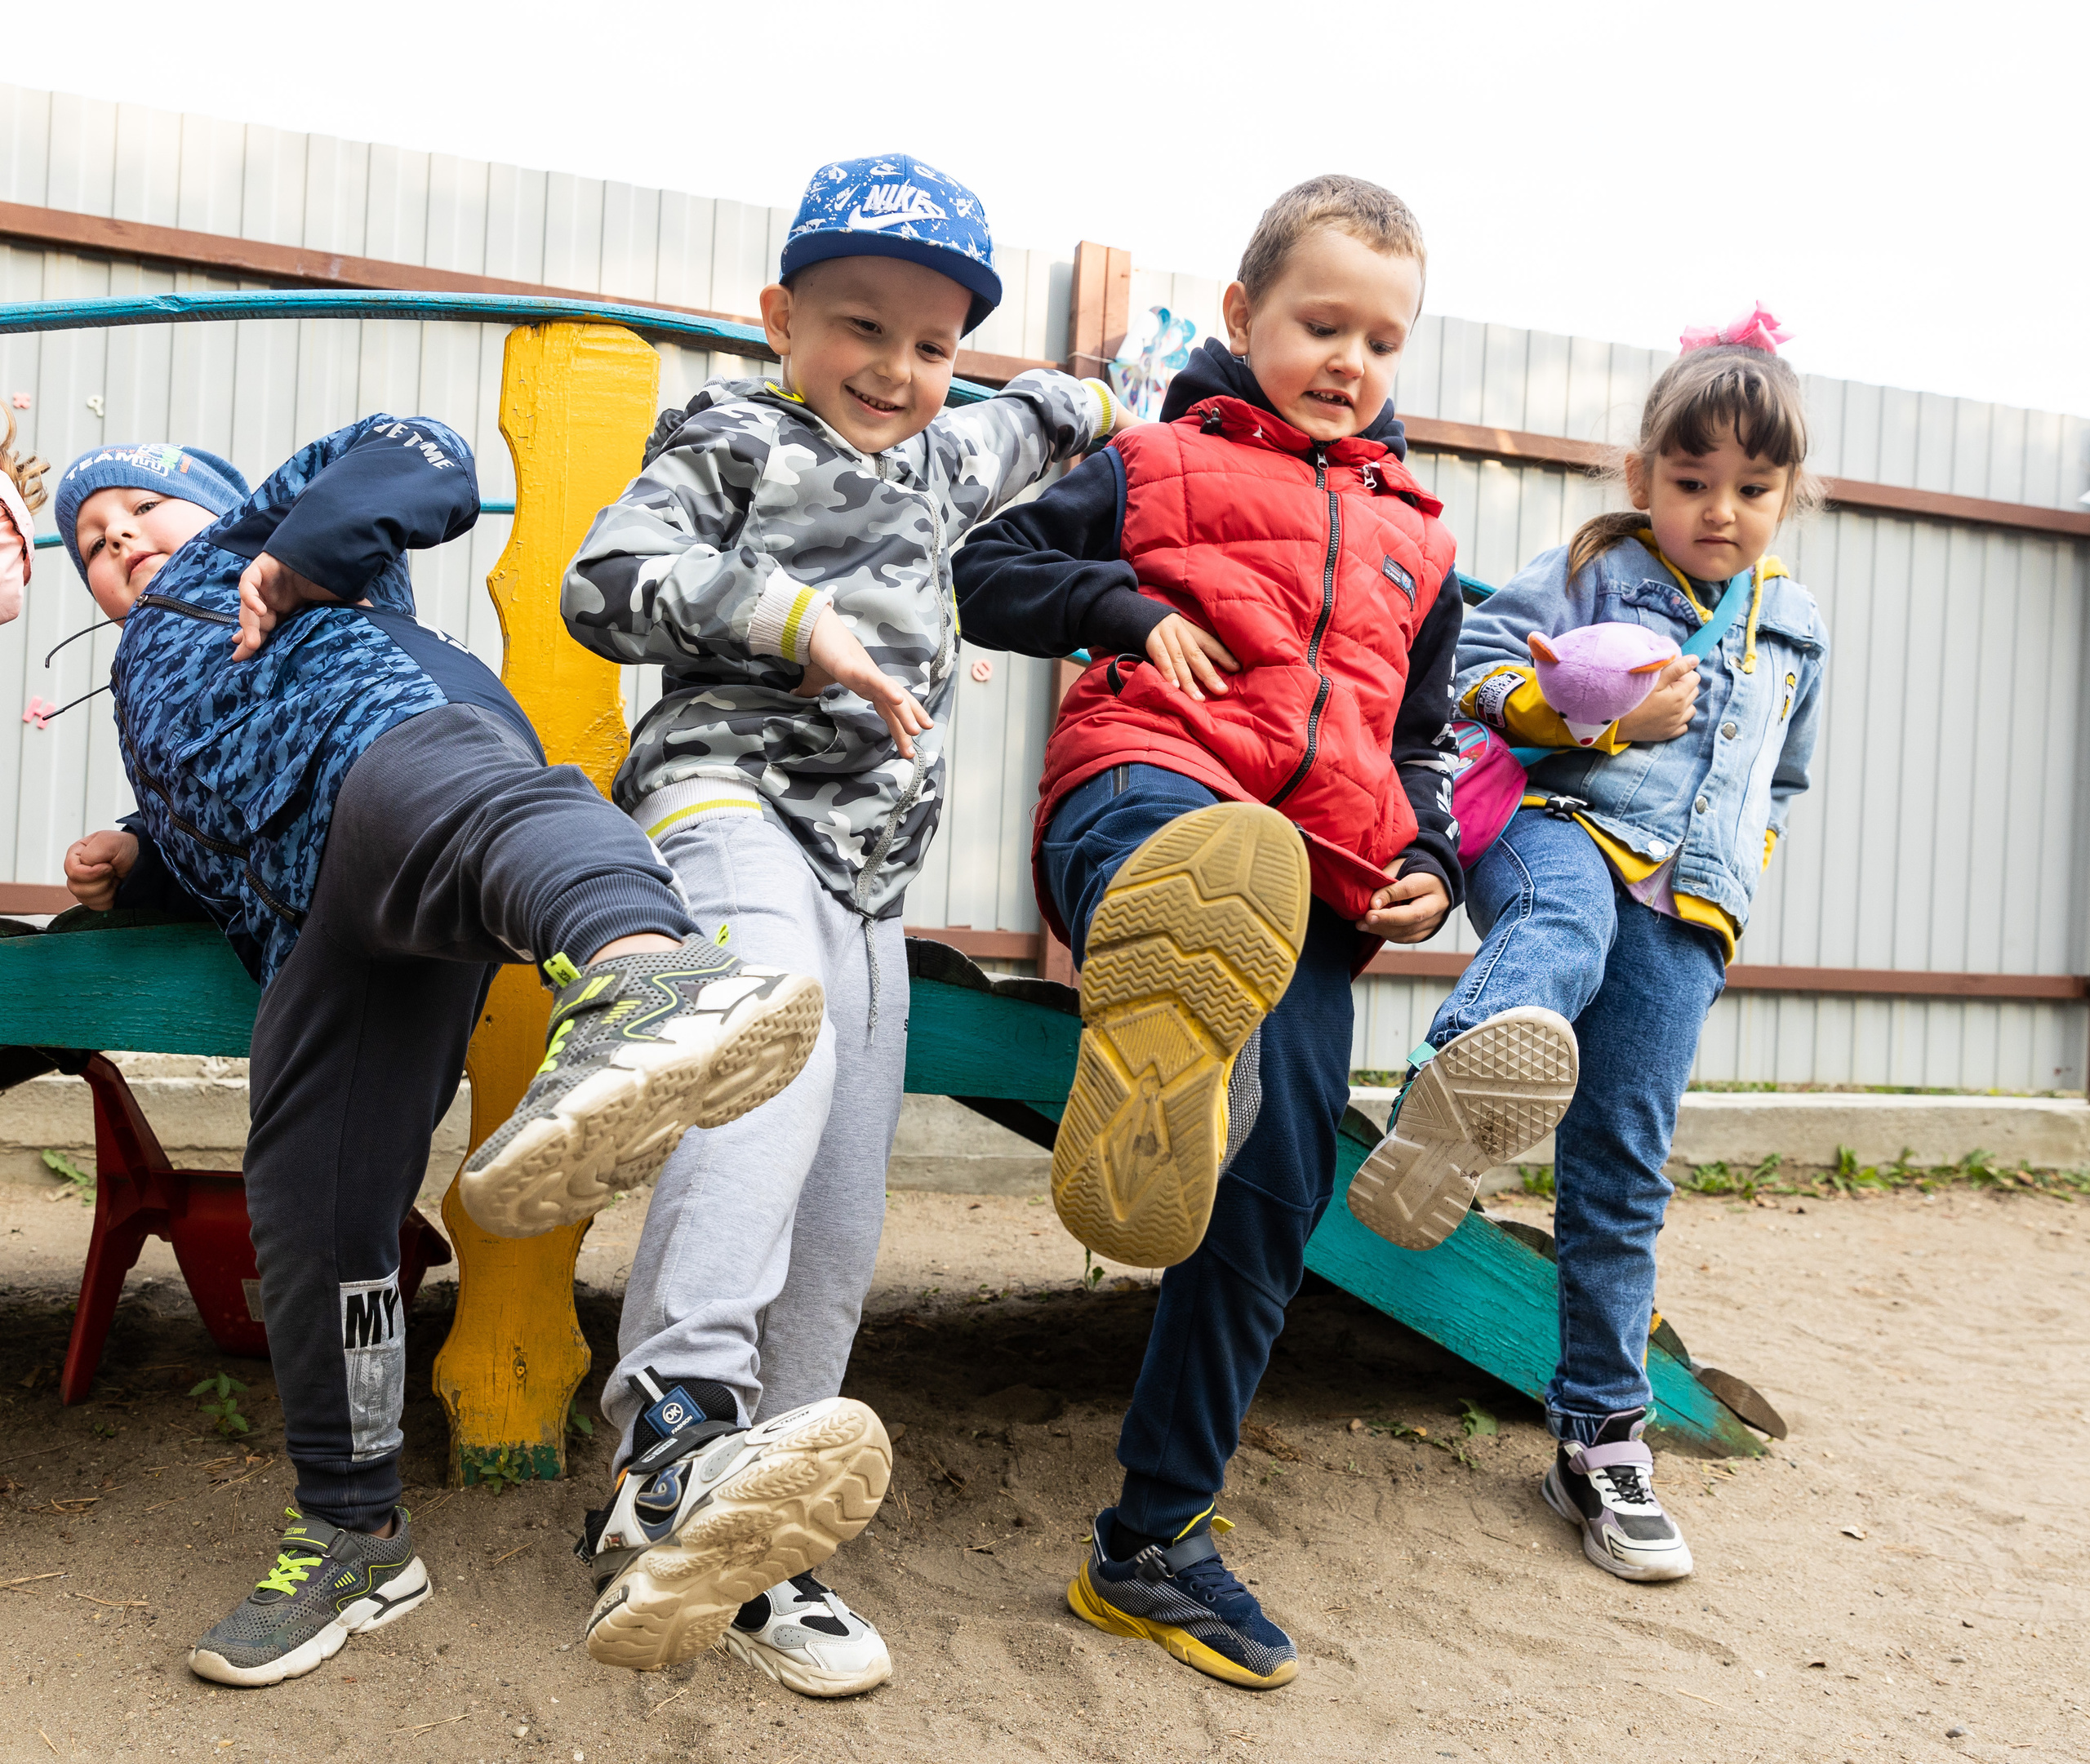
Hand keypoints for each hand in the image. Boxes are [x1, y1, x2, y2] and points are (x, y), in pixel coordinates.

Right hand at [64, 829, 139, 912]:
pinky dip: (108, 900)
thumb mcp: (110, 842)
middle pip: (75, 887)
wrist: (143, 859)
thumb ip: (92, 852)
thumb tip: (85, 867)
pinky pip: (95, 906)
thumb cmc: (126, 847)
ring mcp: (85, 885)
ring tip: (115, 879)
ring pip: (84, 899)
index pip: (71, 871)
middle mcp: (78, 870)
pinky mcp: (95, 896)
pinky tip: (116, 888)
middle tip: (113, 872)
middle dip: (100, 882)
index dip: (90, 873)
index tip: (108, 866)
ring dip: (105, 891)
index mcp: (76, 855)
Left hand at [234, 552, 344, 660]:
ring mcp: (265, 582)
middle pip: (253, 620)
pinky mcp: (261, 568)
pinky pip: (247, 584)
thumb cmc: (336, 578)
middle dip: (248, 638)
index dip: (257, 643)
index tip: (251, 662)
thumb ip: (348, 622)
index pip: (266, 628)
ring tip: (253, 643)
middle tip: (246, 657)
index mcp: (286, 607)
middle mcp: (272, 596)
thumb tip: (371, 643)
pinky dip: (249, 597)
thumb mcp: (343, 606)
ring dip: (248, 624)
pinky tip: (260, 610)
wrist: (334, 551)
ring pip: (248, 606)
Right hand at [800, 606, 932, 759]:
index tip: (907, 745)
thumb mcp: (815, 678)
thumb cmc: (819, 650)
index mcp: (867, 685)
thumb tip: (796, 695)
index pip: (887, 710)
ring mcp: (866, 672)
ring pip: (890, 695)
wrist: (811, 628)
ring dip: (905, 712)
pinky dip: (887, 689)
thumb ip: (810, 690)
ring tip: (915, 729)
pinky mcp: (854, 665)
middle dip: (906, 726)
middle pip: (895, 707)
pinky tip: (899, 700)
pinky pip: (874, 679)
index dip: (898, 726)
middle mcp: (872, 680)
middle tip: (912, 751)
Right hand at [1144, 613, 1238, 701]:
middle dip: (1209, 674)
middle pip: (1196, 654)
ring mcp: (1164, 634)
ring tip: (1197, 697)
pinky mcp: (1150, 639)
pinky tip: (1174, 686)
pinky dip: (1167, 672)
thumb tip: (1207, 672)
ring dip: (1188, 680)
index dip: (1223, 655)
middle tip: (1221, 690)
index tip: (1237, 668)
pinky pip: (1160, 657)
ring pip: (1179, 659)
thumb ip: (1189, 648)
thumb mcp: (1176, 633)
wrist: (1130, 611)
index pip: (1210, 643)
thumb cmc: (1159, 630)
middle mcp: (1179, 631)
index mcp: (1189, 629)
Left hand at [1356, 863, 1450, 942]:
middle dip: (1386, 920)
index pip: (1410, 889)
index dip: (1390, 896)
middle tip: (1364, 920)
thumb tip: (1373, 903)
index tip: (1372, 904)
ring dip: (1383, 929)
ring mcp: (1435, 920)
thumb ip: (1387, 879)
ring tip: (1363, 925)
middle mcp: (1438, 903)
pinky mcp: (1428, 931)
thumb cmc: (1411, 871)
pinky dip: (1390, 935)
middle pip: (1414, 916)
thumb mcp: (1399, 866)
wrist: (1432, 882)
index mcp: (1430, 881)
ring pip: (1410, 931)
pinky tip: (1376, 928)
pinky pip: (1408, 938)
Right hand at [1614, 654, 1699, 742]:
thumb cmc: (1633, 698)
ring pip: (1691, 708)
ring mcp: (1675, 724)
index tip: (1668, 675)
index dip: (1683, 673)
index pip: (1695, 677)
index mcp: (1679, 695)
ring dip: (1683, 702)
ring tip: (1666, 699)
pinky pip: (1683, 725)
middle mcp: (1681, 711)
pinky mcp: (1668, 734)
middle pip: (1694, 692)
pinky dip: (1679, 718)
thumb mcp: (1653, 680)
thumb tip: (1695, 659)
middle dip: (1684, 686)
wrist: (1616, 723)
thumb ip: (1676, 668)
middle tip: (1665, 686)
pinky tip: (1665, 714)